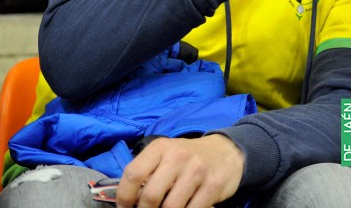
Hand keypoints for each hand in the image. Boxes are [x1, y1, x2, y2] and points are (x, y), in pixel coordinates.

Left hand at [116, 134, 242, 207]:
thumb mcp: (166, 155)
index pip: (133, 174)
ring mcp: (197, 170)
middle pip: (150, 196)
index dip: (124, 197)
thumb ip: (148, 172)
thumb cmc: (188, 157)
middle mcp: (178, 156)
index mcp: (161, 148)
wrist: (226, 151)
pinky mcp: (213, 185)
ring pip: (171, 207)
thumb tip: (129, 201)